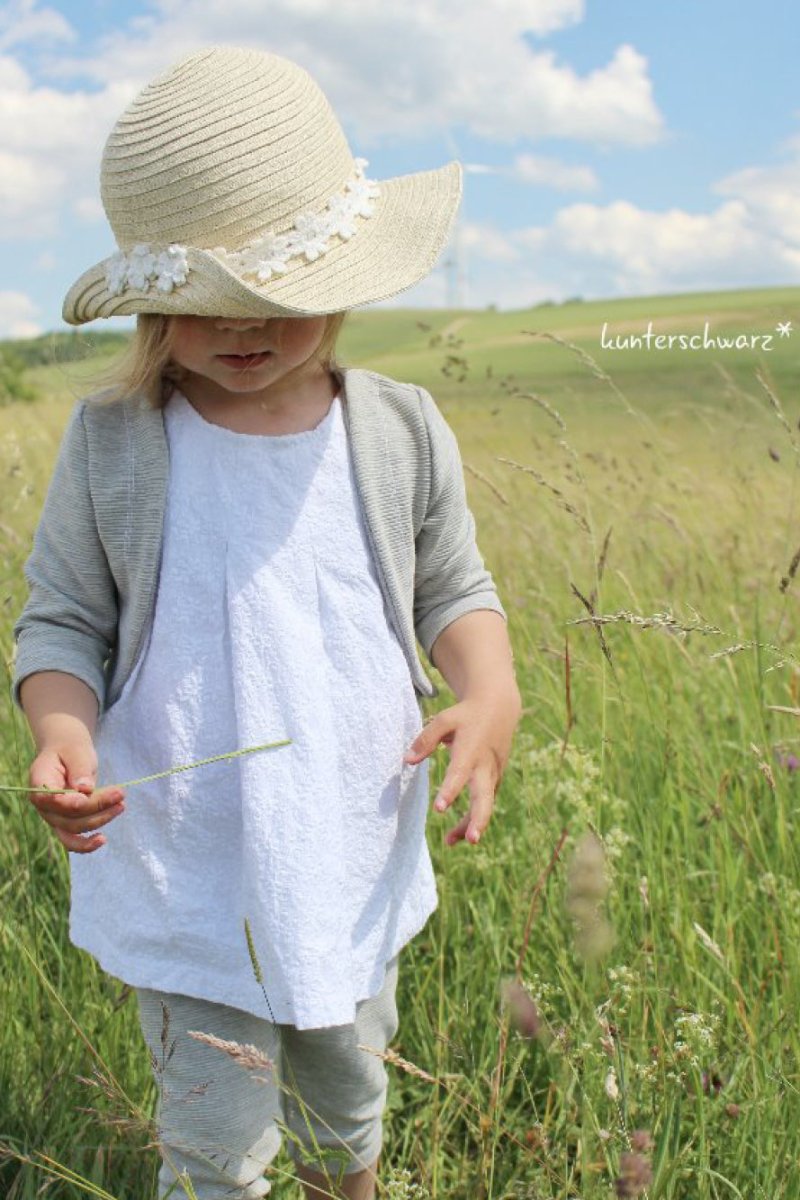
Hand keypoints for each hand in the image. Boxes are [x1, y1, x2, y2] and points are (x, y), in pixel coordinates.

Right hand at [28, 743, 125, 854]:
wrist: (67, 752)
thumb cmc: (71, 748)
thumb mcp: (76, 750)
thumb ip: (79, 769)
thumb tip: (85, 789)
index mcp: (39, 781)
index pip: (51, 799)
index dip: (70, 802)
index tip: (90, 792)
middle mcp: (43, 803)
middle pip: (67, 816)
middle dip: (96, 807)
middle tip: (120, 793)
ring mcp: (52, 816)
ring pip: (73, 829)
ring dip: (100, 820)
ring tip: (121, 805)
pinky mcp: (64, 822)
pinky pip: (72, 840)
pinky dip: (86, 844)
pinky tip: (102, 840)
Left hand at [403, 694, 518, 846]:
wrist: (499, 709)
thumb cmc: (466, 715)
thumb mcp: (444, 719)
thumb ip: (425, 740)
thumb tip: (407, 761)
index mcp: (471, 750)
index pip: (459, 773)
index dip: (450, 791)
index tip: (439, 808)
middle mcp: (485, 766)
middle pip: (484, 797)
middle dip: (478, 819)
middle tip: (471, 839)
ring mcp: (492, 774)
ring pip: (484, 805)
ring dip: (470, 825)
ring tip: (450, 842)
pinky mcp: (494, 780)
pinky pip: (485, 803)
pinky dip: (473, 819)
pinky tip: (457, 835)